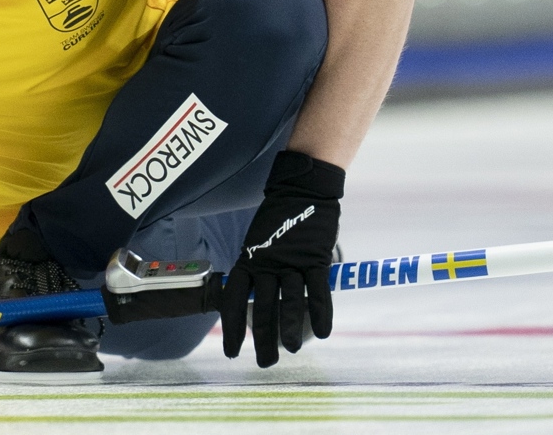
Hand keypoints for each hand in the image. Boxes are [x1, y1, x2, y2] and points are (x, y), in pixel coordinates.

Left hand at [219, 151, 343, 366]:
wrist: (301, 189)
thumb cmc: (278, 222)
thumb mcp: (258, 245)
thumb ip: (255, 273)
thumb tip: (249, 303)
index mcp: (248, 260)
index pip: (234, 298)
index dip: (231, 326)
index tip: (231, 352)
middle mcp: (266, 263)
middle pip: (262, 305)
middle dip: (262, 337)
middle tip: (264, 363)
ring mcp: (291, 260)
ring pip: (289, 299)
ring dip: (288, 326)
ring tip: (289, 350)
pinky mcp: (315, 257)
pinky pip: (318, 289)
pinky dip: (320, 311)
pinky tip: (321, 332)